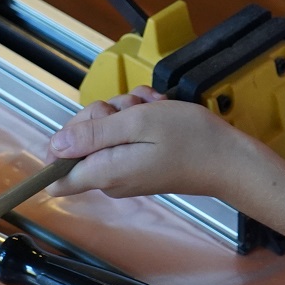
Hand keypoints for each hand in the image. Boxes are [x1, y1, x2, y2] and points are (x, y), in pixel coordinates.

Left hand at [47, 86, 246, 199]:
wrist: (229, 158)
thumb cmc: (191, 140)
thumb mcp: (139, 123)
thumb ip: (94, 134)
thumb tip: (56, 145)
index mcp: (105, 171)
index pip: (55, 175)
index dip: (59, 145)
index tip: (86, 124)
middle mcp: (110, 177)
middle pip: (80, 140)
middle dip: (103, 113)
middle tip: (132, 108)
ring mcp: (124, 169)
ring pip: (105, 130)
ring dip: (126, 110)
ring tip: (152, 108)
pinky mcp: (138, 162)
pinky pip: (125, 134)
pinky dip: (139, 117)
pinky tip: (158, 111)